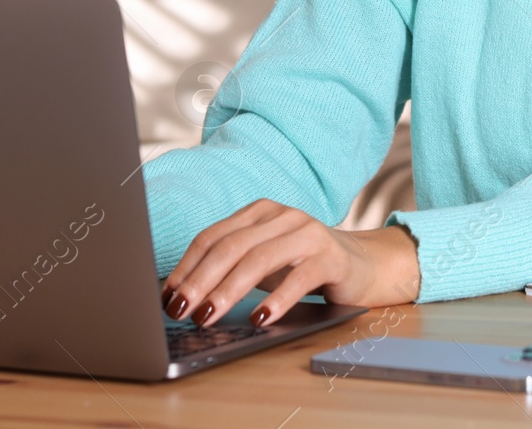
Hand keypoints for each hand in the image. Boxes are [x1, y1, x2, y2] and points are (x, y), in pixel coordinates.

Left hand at [160, 199, 420, 327]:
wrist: (364, 266)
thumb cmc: (303, 267)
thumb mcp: (265, 262)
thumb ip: (232, 268)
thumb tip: (184, 298)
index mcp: (258, 213)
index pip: (212, 237)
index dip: (186, 267)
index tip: (167, 296)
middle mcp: (281, 216)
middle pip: (230, 247)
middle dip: (200, 281)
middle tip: (181, 310)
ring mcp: (307, 234)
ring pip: (258, 260)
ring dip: (228, 291)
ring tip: (208, 316)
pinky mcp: (329, 257)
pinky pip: (298, 279)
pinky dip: (276, 300)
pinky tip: (260, 319)